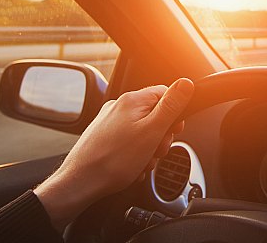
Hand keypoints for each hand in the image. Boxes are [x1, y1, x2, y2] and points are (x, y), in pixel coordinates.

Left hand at [34, 78, 193, 230]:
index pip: (165, 94)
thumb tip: (186, 83)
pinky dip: (135, 154)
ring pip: (142, 130)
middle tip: (156, 151)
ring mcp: (109, 122)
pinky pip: (129, 141)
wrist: (80, 182)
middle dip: (161, 136)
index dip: (175, 114)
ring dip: (149, 148)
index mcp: (132, 100)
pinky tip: (132, 166)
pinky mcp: (103, 136)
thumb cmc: (114, 160)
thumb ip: (171, 106)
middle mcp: (119, 106)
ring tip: (142, 162)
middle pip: (155, 114)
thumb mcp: (152, 132)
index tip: (174, 131)